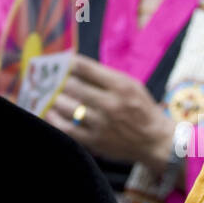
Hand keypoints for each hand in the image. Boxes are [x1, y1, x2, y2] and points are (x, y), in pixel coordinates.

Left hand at [43, 53, 176, 171]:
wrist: (155, 141)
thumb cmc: (142, 109)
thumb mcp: (131, 85)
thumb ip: (106, 76)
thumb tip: (76, 66)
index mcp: (121, 86)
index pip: (86, 68)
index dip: (68, 62)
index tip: (60, 61)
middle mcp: (110, 104)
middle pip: (72, 86)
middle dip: (57, 79)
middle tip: (48, 77)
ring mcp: (101, 124)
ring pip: (66, 107)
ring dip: (53, 98)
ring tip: (47, 93)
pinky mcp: (95, 141)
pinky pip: (67, 128)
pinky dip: (55, 119)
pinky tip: (50, 112)